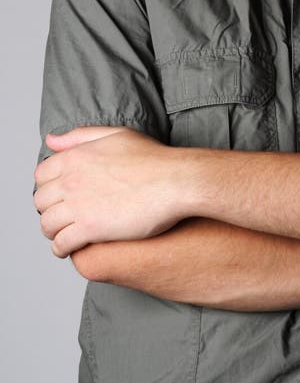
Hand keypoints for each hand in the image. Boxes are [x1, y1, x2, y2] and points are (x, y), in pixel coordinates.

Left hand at [33, 126, 185, 258]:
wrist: (176, 180)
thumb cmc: (153, 158)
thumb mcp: (116, 134)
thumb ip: (81, 136)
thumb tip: (51, 140)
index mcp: (76, 156)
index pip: (41, 175)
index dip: (48, 187)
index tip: (60, 195)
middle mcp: (71, 180)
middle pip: (40, 201)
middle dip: (49, 209)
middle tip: (64, 216)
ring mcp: (79, 205)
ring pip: (47, 225)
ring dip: (53, 231)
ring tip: (64, 234)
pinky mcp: (91, 228)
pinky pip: (61, 243)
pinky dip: (61, 248)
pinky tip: (70, 248)